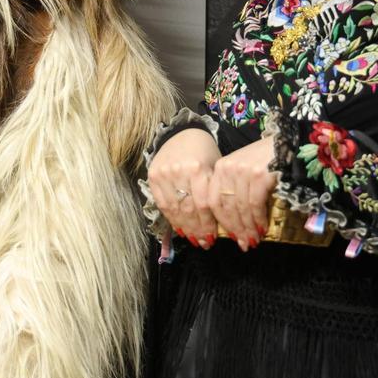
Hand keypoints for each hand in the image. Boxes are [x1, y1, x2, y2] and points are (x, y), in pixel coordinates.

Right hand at [147, 128, 219, 247]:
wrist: (182, 133)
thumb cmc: (204, 152)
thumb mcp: (215, 167)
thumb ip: (215, 191)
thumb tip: (225, 221)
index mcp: (197, 168)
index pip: (203, 203)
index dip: (208, 224)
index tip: (214, 238)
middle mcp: (178, 171)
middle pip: (188, 209)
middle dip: (197, 229)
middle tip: (205, 244)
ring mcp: (163, 174)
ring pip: (174, 209)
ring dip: (185, 228)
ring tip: (194, 240)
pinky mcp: (152, 177)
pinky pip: (162, 204)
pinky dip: (172, 219)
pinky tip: (180, 229)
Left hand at [209, 137, 278, 251]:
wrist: (288, 143)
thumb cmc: (266, 159)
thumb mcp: (244, 170)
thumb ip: (235, 189)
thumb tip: (234, 221)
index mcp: (221, 167)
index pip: (214, 200)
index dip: (221, 222)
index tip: (230, 236)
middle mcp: (229, 168)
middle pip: (226, 206)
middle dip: (236, 228)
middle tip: (244, 243)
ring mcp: (244, 170)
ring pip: (241, 207)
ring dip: (248, 227)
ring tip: (254, 239)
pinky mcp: (259, 174)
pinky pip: (255, 204)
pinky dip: (258, 219)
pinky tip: (263, 227)